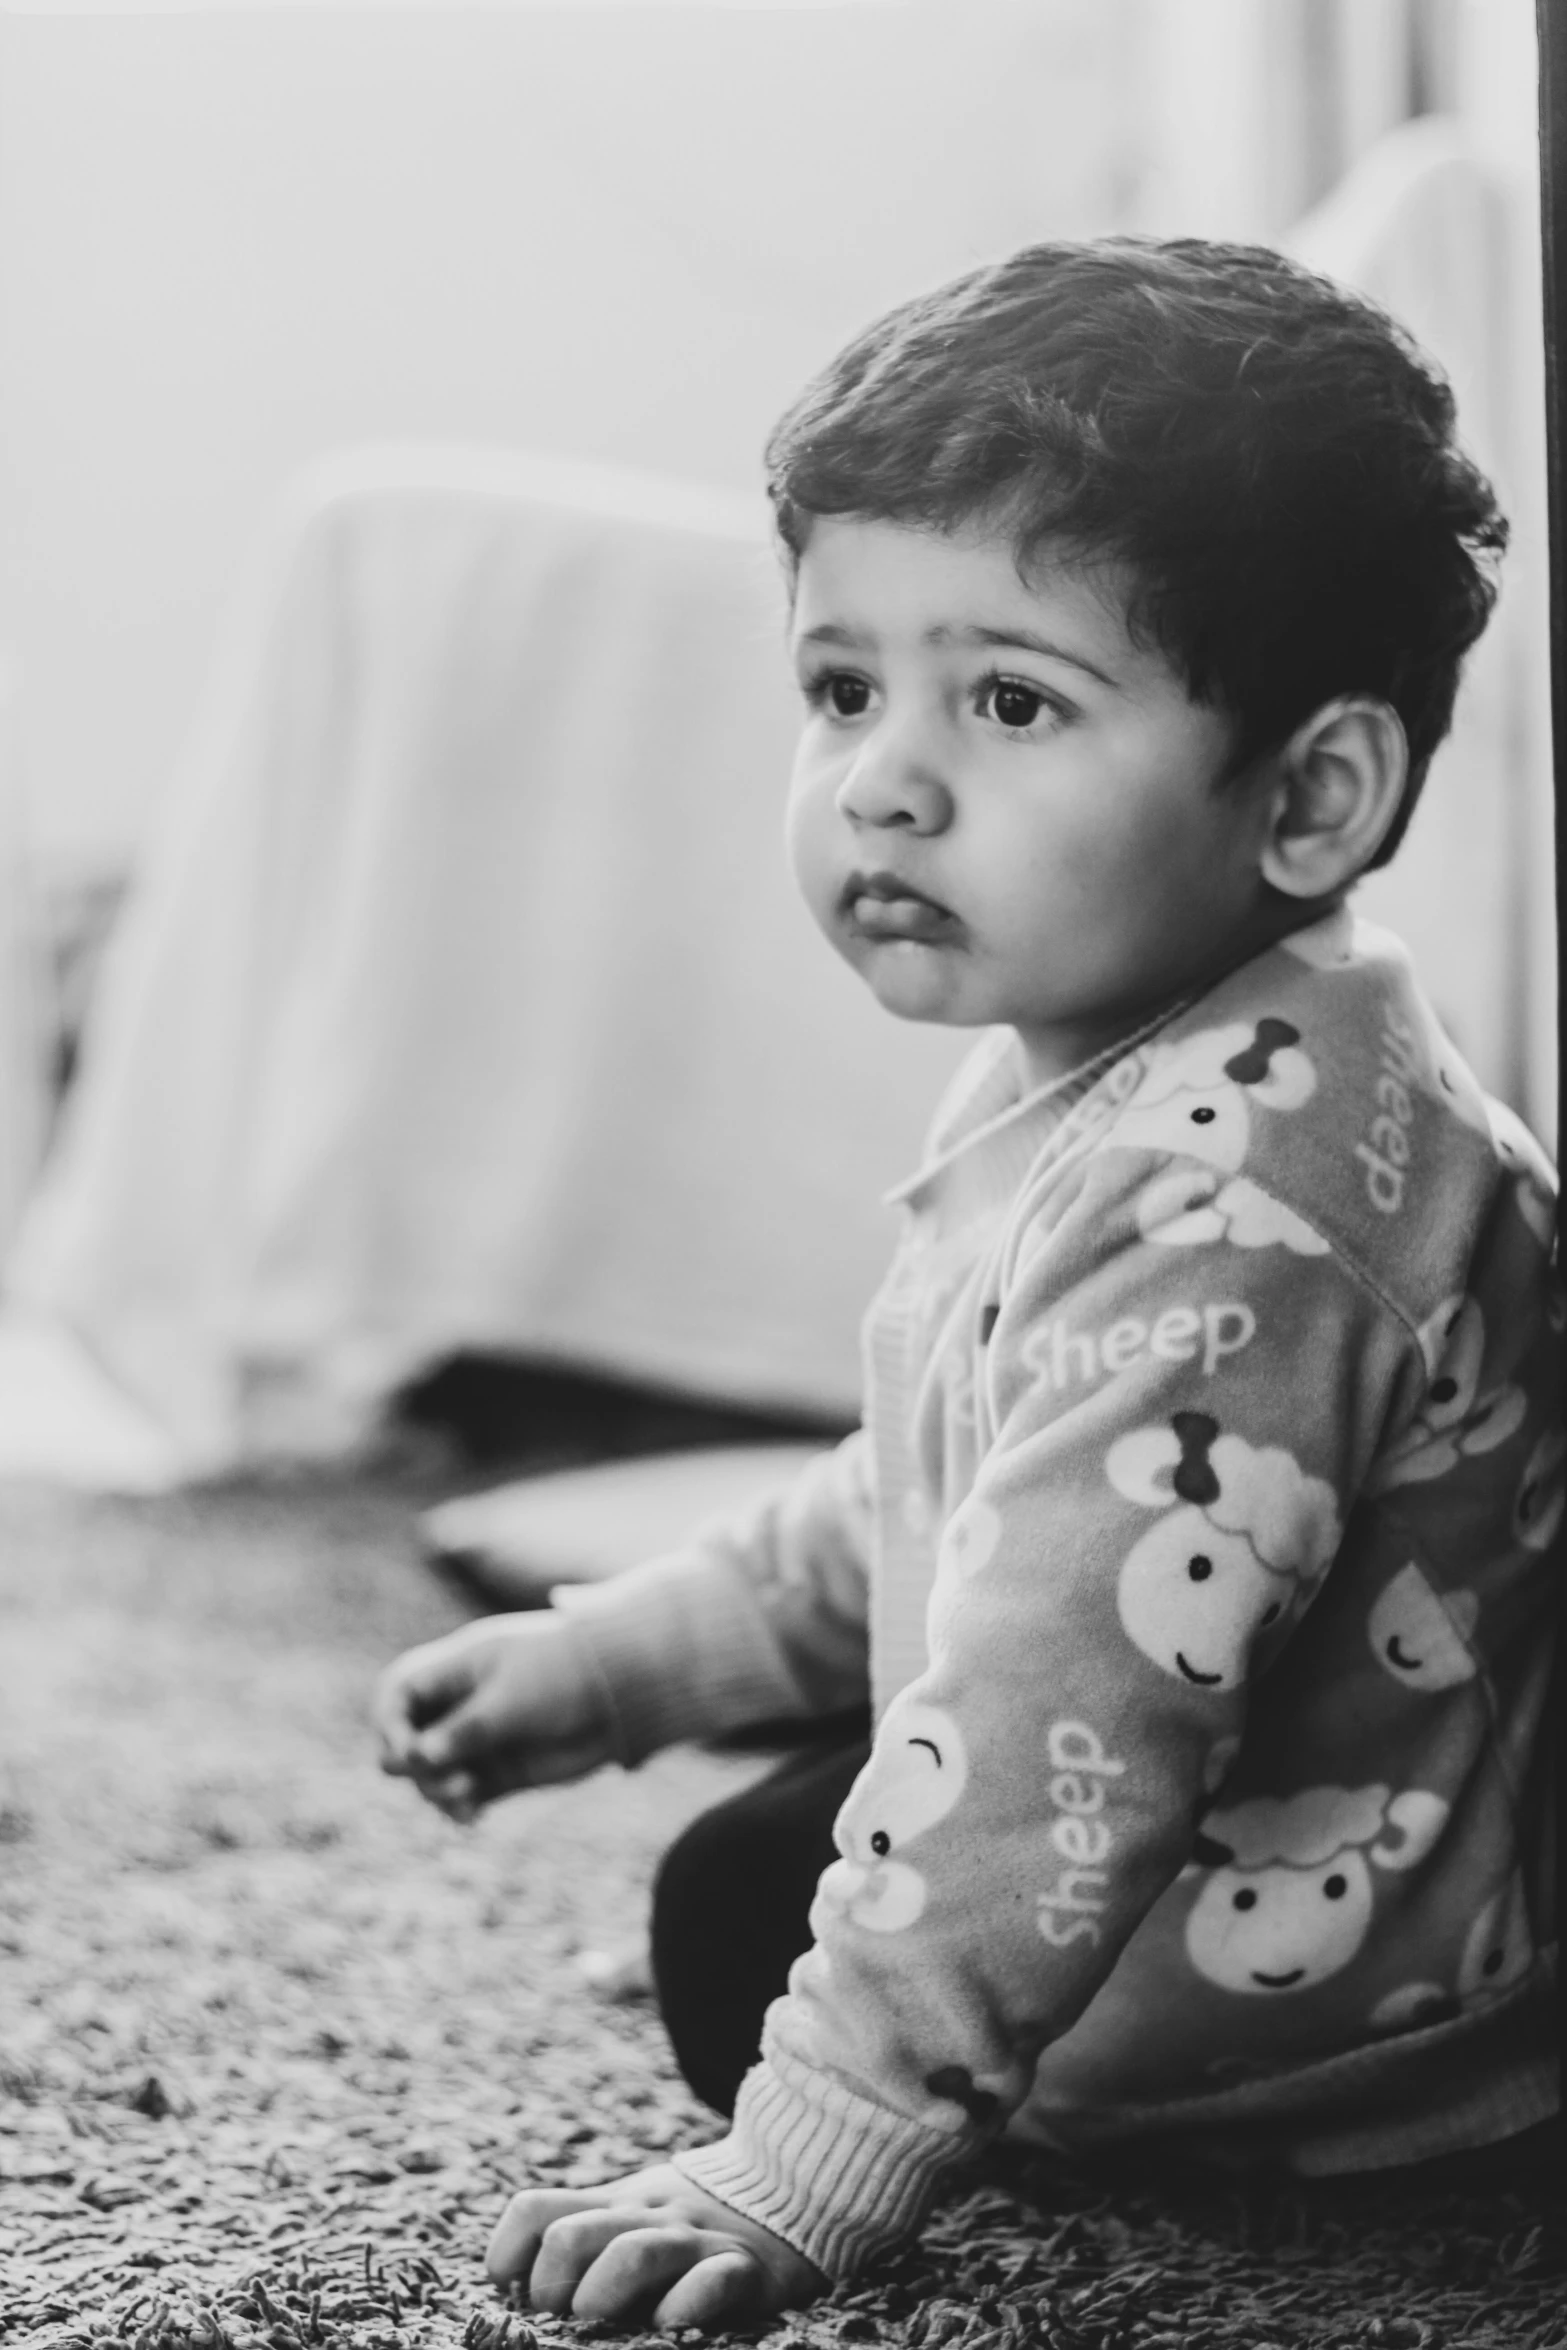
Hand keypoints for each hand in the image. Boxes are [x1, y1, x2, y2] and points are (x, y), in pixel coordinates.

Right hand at [374, 1613, 615, 1819]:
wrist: (623, 1693)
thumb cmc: (566, 1675)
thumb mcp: (513, 1698)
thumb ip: (466, 1729)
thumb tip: (417, 1758)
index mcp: (458, 1668)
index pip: (399, 1693)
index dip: (389, 1722)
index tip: (404, 1748)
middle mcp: (462, 1704)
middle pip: (408, 1738)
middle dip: (409, 1762)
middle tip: (432, 1772)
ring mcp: (481, 1739)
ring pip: (432, 1772)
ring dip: (436, 1788)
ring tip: (466, 1793)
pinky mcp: (502, 1771)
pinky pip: (464, 1794)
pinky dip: (459, 1807)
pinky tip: (470, 1818)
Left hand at [486, 2160, 827, 2329]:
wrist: (790, 2187)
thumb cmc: (691, 2226)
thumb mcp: (634, 2214)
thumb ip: (588, 2239)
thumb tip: (521, 2293)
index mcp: (614, 2204)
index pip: (536, 2212)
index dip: (509, 2255)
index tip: (514, 2293)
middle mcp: (646, 2216)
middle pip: (570, 2237)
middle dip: (552, 2291)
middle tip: (565, 2325)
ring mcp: (695, 2240)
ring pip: (632, 2254)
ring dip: (603, 2298)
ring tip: (605, 2328)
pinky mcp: (745, 2268)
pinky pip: (711, 2282)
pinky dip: (684, 2307)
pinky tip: (672, 2326)